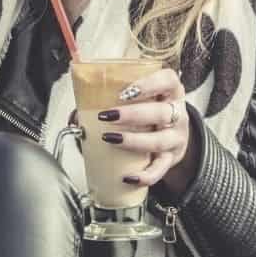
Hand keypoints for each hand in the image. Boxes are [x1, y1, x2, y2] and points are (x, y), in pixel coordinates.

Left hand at [94, 67, 193, 189]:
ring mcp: (176, 137)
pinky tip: (129, 176)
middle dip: (133, 114)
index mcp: (171, 92)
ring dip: (134, 141)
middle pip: (162, 112)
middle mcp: (178, 114)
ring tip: (110, 139)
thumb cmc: (151, 112)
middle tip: (108, 115)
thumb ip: (114, 98)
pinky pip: (160, 169)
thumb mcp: (143, 98)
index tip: (125, 91)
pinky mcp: (171, 159)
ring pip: (160, 140)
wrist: (172, 135)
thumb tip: (76, 114)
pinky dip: (145, 175)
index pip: (168, 80)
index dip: (149, 84)